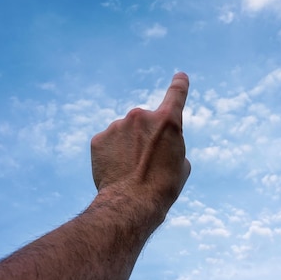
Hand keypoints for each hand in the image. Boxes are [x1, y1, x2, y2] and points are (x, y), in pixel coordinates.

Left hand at [90, 72, 190, 215]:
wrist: (132, 203)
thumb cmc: (163, 187)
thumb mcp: (181, 165)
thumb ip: (172, 146)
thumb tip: (160, 147)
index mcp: (167, 121)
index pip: (176, 94)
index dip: (179, 84)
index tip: (180, 76)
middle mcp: (141, 116)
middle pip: (144, 122)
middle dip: (145, 137)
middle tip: (147, 162)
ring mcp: (117, 125)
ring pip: (124, 133)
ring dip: (127, 146)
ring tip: (130, 171)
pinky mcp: (98, 138)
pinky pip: (107, 143)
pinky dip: (111, 154)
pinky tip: (115, 171)